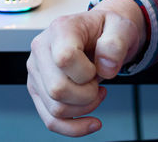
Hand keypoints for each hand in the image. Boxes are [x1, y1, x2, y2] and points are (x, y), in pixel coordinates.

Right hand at [26, 0, 144, 135]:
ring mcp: (36, 70)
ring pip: (55, 109)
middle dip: (88, 95)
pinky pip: (50, 120)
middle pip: (57, 89)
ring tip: (94, 91)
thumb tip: (106, 68)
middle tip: (97, 82)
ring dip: (84, 109)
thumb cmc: (106, 30)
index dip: (87, 72)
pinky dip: (73, 128)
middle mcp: (41, 49)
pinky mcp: (38, 89)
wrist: (100, 34)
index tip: (98, 67)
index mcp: (60, 29)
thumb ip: (116, 44)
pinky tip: (91, 122)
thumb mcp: (120, 28)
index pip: (64, 59)